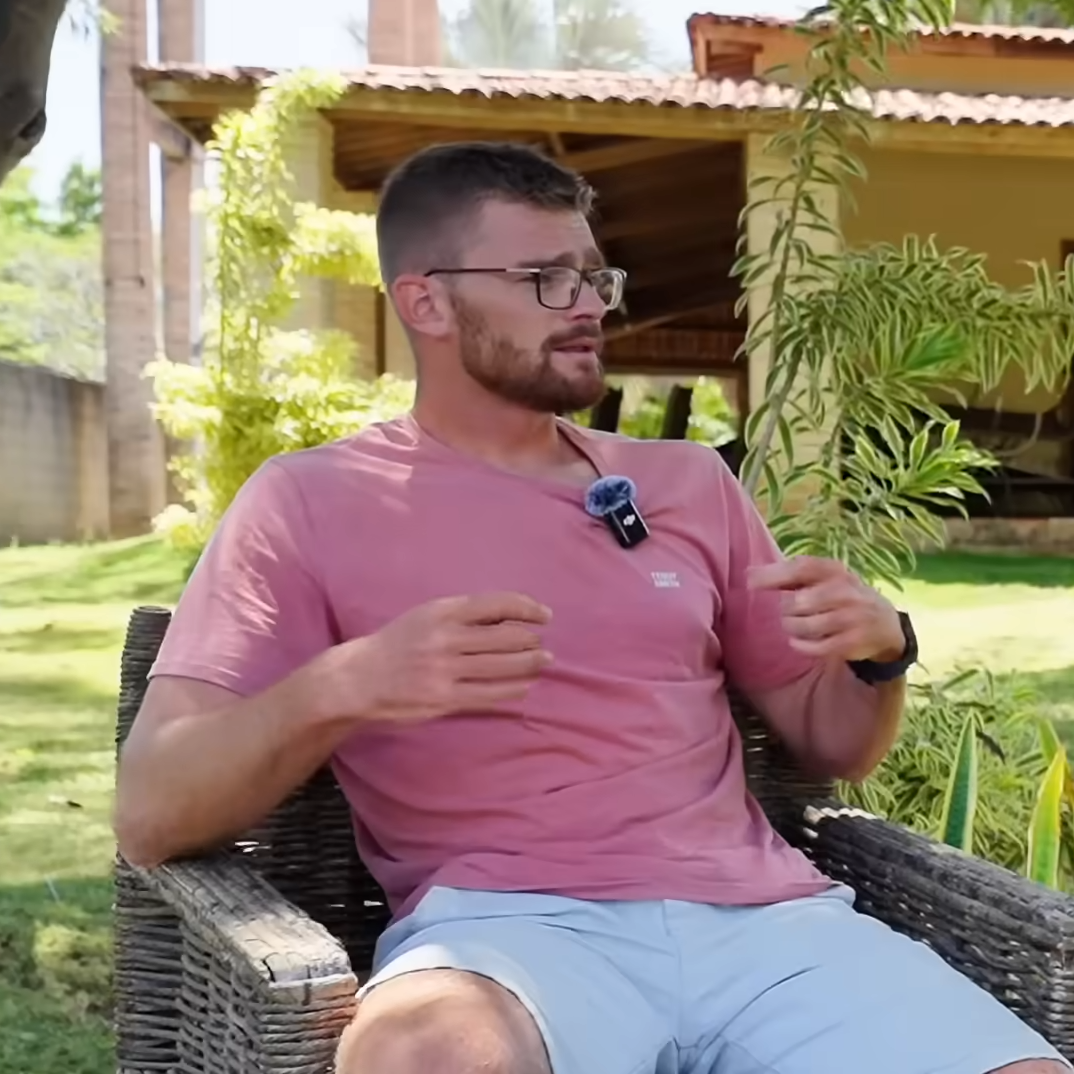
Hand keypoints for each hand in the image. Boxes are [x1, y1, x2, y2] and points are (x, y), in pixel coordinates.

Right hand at [334, 592, 552, 722]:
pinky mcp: (444, 698)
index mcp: (443, 611)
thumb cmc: (398, 643)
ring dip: (530, 665)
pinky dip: (513, 689)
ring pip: (503, 666)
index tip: (544, 616)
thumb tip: (511, 620)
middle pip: (507, 637)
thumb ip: (463, 616)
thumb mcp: (427, 616)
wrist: (359, 678)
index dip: (528, 608)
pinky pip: (490, 694)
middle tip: (542, 645)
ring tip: (542, 663)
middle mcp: (445, 637)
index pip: (497, 604)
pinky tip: (524, 686)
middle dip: (532, 641)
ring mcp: (445, 670)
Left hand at [747, 556, 903, 661]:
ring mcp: (851, 617)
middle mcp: (845, 591)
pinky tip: (798, 642)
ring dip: (791, 627)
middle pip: (798, 602)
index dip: (774, 574)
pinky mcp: (852, 642)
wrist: (885, 624)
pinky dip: (800, 646)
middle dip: (785, 609)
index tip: (749, 583)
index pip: (802, 567)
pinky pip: (815, 647)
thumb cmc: (841, 596)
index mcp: (834, 571)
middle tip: (788, 611)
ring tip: (796, 625)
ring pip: (804, 626)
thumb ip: (789, 576)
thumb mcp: (823, 580)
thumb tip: (748, 574)